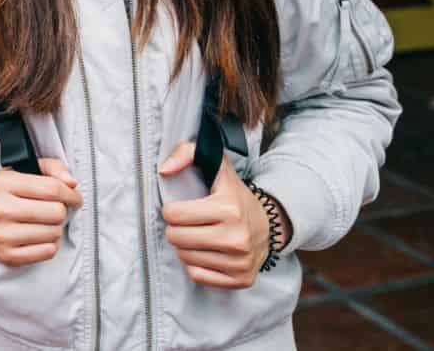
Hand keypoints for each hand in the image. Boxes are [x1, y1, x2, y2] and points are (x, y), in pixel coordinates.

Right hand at [0, 158, 80, 265]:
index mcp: (4, 183)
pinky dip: (50, 244)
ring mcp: (2, 234)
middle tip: (53, 210)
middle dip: (60, 211)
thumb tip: (71, 183)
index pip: (52, 188)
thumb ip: (52, 168)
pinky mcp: (8, 255)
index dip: (71, 194)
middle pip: (56, 212)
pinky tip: (38, 237)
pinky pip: (48, 252)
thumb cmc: (10, 195)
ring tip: (43, 223)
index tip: (74, 197)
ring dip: (55, 228)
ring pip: (54, 233)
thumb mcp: (25, 172)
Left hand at [159, 142, 277, 288]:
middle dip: (176, 229)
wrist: (269, 225)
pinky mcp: (242, 280)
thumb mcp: (216, 166)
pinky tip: (207, 253)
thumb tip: (164, 170)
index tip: (182, 208)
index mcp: (228, 209)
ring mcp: (240, 262)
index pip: (173, 215)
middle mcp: (236, 238)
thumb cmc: (234, 196)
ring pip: (185, 258)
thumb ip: (187, 153)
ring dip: (186, 247)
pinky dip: (196, 265)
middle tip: (188, 224)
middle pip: (176, 238)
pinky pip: (198, 276)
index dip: (172, 210)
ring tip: (200, 236)